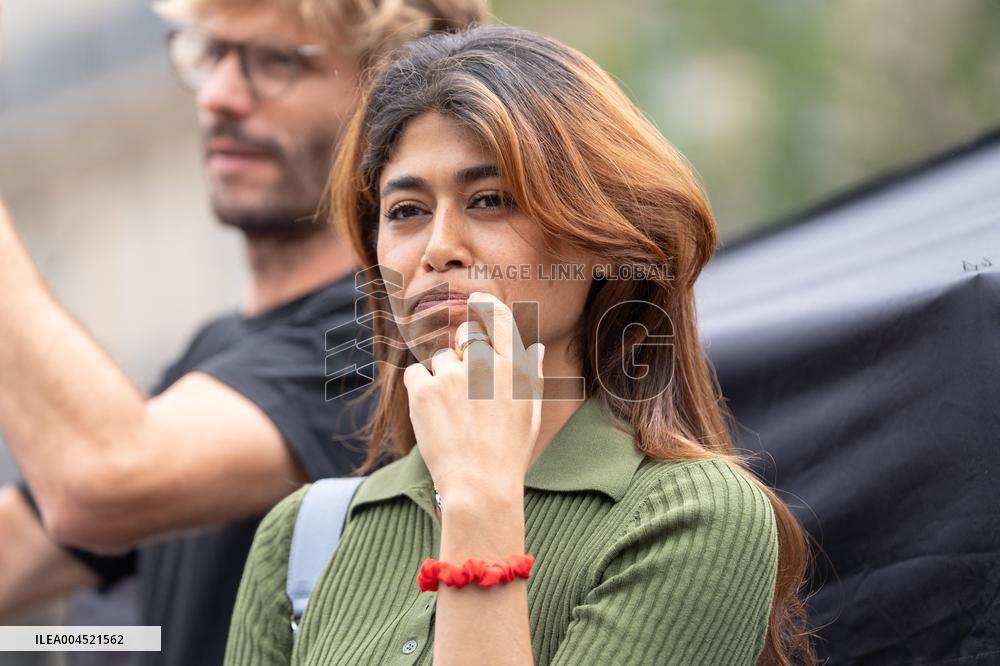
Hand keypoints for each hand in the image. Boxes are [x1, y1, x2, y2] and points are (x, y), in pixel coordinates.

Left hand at [403, 292, 544, 502]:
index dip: (483, 304)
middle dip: (462, 352)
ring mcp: (452, 376)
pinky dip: (420, 389)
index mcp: (514, 367)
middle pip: (464, 335)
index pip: (496, 315)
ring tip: (452, 412)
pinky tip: (433, 413)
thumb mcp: (530, 412)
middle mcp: (484, 365)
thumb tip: (536, 347)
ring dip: (442, 377)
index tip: (475, 302)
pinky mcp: (424, 391)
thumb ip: (531, 374)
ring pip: (440, 358)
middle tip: (464, 386)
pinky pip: (416, 374)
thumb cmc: (509, 451)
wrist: (479, 485)